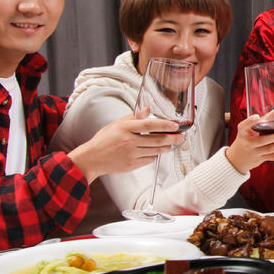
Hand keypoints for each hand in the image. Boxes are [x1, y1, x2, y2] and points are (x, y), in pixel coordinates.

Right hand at [66, 108, 180, 182]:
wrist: (92, 158)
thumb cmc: (104, 140)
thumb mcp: (116, 124)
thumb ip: (133, 117)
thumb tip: (147, 109)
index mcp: (125, 128)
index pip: (149, 125)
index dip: (164, 125)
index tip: (175, 125)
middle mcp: (129, 141)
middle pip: (156, 139)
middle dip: (172, 138)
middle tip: (180, 136)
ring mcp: (131, 154)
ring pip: (155, 150)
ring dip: (166, 147)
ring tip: (171, 143)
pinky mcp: (132, 164)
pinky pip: (149, 159)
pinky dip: (155, 155)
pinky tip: (156, 151)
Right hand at [225, 114, 273, 173]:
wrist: (236, 159)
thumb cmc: (245, 139)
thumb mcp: (249, 129)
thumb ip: (264, 119)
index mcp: (243, 133)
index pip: (244, 126)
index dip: (250, 121)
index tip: (257, 117)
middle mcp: (248, 143)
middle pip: (262, 140)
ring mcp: (255, 152)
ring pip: (270, 149)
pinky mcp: (260, 159)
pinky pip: (272, 157)